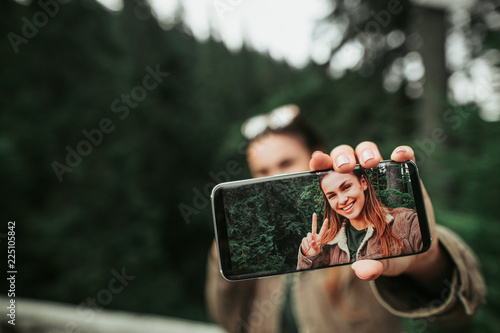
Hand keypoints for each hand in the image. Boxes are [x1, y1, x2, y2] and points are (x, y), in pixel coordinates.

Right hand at [301, 213, 328, 256]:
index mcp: (319, 238)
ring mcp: (309, 237)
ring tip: (310, 246)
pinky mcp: (305, 239)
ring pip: (309, 234)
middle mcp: (314, 236)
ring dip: (309, 240)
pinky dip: (306, 244)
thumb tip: (312, 241)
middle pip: (314, 226)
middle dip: (314, 220)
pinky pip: (305, 239)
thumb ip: (315, 246)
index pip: (323, 231)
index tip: (327, 219)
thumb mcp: (316, 251)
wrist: (307, 254)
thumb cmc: (314, 252)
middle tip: (314, 213)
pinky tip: (307, 247)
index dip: (325, 225)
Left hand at [310, 142, 449, 287]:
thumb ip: (370, 265)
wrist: (415, 249)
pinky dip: (401, 152)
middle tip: (346, 168)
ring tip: (371, 163)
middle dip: (342, 156)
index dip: (320, 163)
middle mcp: (358, 181)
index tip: (317, 160)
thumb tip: (362, 271)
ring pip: (367, 151)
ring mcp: (380, 176)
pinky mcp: (404, 175)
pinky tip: (401, 155)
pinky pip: (402, 157)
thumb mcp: (378, 261)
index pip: (326, 175)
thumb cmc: (385, 251)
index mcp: (342, 197)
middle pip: (344, 157)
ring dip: (366, 151)